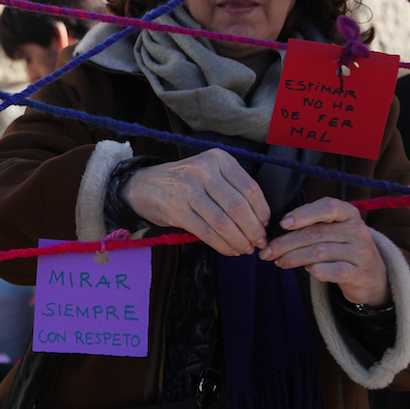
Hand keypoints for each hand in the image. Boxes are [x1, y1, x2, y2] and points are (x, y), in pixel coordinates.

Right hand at [121, 148, 270, 255]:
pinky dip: (222, 245)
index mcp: (218, 158)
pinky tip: (229, 250)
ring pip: (223, 222)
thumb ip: (233, 187)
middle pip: (238, 206)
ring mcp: (187, 189)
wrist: (144, 185)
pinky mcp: (176, 209)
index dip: (262, 212)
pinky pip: (206, 232)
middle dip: (253, 230)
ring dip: (239, 240)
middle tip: (259, 243)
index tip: (265, 226)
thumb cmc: (184, 182)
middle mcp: (203, 170)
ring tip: (245, 249)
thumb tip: (261, 220)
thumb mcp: (209, 172)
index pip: (250, 188)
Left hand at [260, 197, 389, 306]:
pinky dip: (315, 270)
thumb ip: (311, 227)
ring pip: (318, 252)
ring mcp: (361, 253)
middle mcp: (358, 231)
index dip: (303, 214)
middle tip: (268, 252)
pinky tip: (307, 270)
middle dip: (286, 243)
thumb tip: (276, 233)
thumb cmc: (343, 250)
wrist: (372, 278)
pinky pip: (332, 271)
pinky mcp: (360, 274)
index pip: (327, 207)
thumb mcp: (333, 232)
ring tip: (279, 261)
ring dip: (293, 258)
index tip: (283, 223)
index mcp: (350, 214)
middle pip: (315, 233)